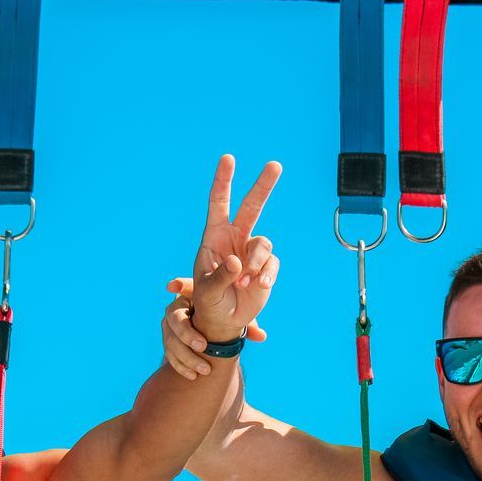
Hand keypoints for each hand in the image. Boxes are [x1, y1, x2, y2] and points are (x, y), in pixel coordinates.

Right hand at [161, 275, 268, 378]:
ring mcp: (169, 326)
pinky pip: (169, 354)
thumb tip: (261, 336)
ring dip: (187, 356)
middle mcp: (178, 308)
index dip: (178, 284)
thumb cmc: (227, 320)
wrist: (212, 338)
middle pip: (174, 317)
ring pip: (170, 339)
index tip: (172, 286)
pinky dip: (181, 366)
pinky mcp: (168, 342)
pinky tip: (193, 375)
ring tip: (204, 369)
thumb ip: (248, 324)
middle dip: (187, 333)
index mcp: (194, 295)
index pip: (184, 286)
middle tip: (203, 346)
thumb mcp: (237, 319)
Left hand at [187, 155, 281, 345]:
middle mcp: (235, 238)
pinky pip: (272, 263)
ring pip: (263, 243)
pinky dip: (266, 274)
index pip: (218, 203)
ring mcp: (251, 252)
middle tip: (275, 164)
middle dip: (263, 185)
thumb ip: (220, 276)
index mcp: (214, 237)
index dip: (223, 181)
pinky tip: (258, 287)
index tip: (228, 159)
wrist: (223, 321)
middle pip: (252, 206)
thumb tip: (238, 263)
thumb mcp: (207, 290)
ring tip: (245, 284)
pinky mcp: (266, 267)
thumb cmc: (208, 302)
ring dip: (256, 264)